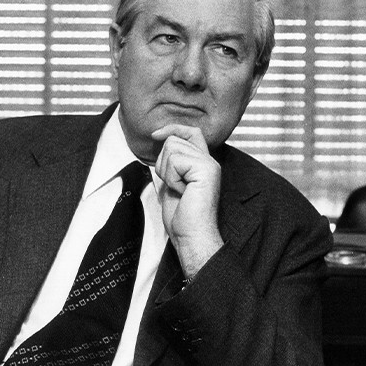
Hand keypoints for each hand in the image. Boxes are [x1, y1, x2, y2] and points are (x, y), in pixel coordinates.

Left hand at [151, 124, 223, 276]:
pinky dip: (172, 177)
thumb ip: (171, 165)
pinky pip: (175, 160)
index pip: (191, 131)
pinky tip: (182, 191)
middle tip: (175, 185)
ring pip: (172, 147)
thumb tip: (159, 147)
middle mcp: (209, 161)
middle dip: (163, 162)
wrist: (192, 236)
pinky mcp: (206, 169)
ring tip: (179, 189)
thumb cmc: (182, 218)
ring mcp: (209, 164)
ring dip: (167, 171)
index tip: (155, 134)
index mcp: (203, 164)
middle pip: (174, 139)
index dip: (173, 128)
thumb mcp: (172, 184)